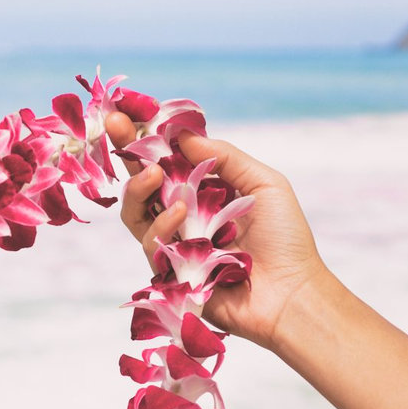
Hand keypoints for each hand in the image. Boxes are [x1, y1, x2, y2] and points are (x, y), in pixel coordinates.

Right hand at [111, 114, 335, 351]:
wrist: (289, 293)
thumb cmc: (285, 239)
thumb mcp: (264, 183)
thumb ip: (224, 157)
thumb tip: (181, 135)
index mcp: (206, 191)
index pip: (169, 159)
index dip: (147, 138)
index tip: (128, 114)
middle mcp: (185, 215)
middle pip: (143, 182)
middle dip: (128, 152)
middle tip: (118, 127)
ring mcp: (174, 244)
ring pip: (136, 212)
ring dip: (139, 188)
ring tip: (155, 175)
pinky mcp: (167, 271)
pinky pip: (150, 243)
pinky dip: (162, 224)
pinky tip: (181, 214)